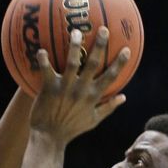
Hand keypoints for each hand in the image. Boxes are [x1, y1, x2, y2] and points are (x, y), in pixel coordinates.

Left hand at [29, 27, 128, 145]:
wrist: (49, 138)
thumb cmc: (71, 129)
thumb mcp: (93, 121)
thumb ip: (109, 107)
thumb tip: (124, 97)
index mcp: (93, 97)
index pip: (110, 77)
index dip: (119, 63)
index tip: (127, 49)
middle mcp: (81, 90)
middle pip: (93, 64)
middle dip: (100, 46)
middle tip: (104, 29)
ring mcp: (65, 89)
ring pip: (71, 63)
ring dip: (74, 47)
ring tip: (76, 31)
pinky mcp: (49, 89)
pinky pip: (46, 72)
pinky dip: (43, 61)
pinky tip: (41, 49)